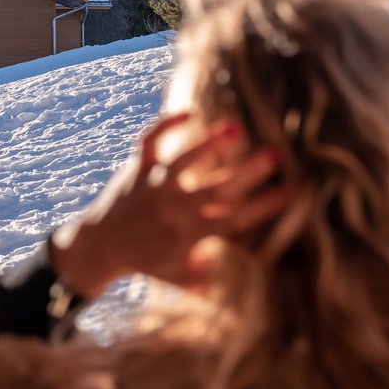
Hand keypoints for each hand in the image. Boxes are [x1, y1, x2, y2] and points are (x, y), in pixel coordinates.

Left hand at [48, 113, 287, 298]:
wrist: (98, 247)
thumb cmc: (144, 261)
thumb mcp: (178, 276)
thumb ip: (208, 273)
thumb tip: (235, 267)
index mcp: (189, 235)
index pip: (233, 220)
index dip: (263, 207)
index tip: (290, 192)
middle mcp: (173, 208)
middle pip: (216, 188)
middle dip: (248, 171)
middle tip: (275, 154)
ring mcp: (154, 186)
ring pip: (184, 160)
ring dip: (209, 143)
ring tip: (234, 126)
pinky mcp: (137, 170)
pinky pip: (149, 143)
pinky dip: (165, 125)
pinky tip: (189, 113)